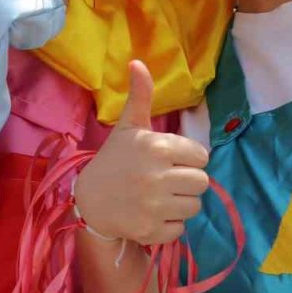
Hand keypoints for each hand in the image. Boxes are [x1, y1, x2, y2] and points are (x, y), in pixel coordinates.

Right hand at [74, 60, 208, 244]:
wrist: (89, 200)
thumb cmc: (115, 159)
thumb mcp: (128, 126)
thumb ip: (140, 96)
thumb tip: (137, 61)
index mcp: (157, 147)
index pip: (202, 156)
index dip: (190, 158)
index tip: (171, 160)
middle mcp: (157, 176)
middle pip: (202, 183)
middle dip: (188, 181)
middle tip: (168, 180)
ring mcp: (153, 206)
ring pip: (194, 207)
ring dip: (181, 203)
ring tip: (161, 197)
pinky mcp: (150, 231)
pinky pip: (181, 229)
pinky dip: (170, 224)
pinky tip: (153, 214)